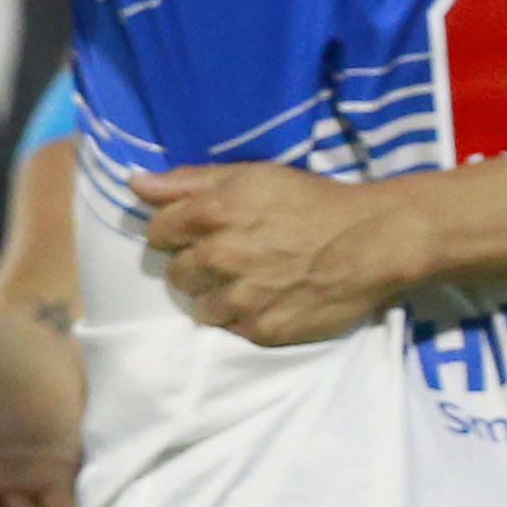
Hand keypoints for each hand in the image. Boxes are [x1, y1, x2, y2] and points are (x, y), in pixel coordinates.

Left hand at [134, 160, 430, 346]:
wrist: (372, 241)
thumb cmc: (312, 201)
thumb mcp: (253, 176)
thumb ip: (188, 181)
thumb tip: (134, 184)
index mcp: (213, 212)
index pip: (157, 232)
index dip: (177, 230)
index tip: (201, 231)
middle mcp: (219, 256)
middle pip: (176, 272)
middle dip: (197, 264)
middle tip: (233, 256)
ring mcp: (240, 298)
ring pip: (200, 307)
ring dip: (219, 296)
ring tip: (252, 282)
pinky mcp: (262, 330)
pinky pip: (231, 330)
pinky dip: (245, 318)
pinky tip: (269, 300)